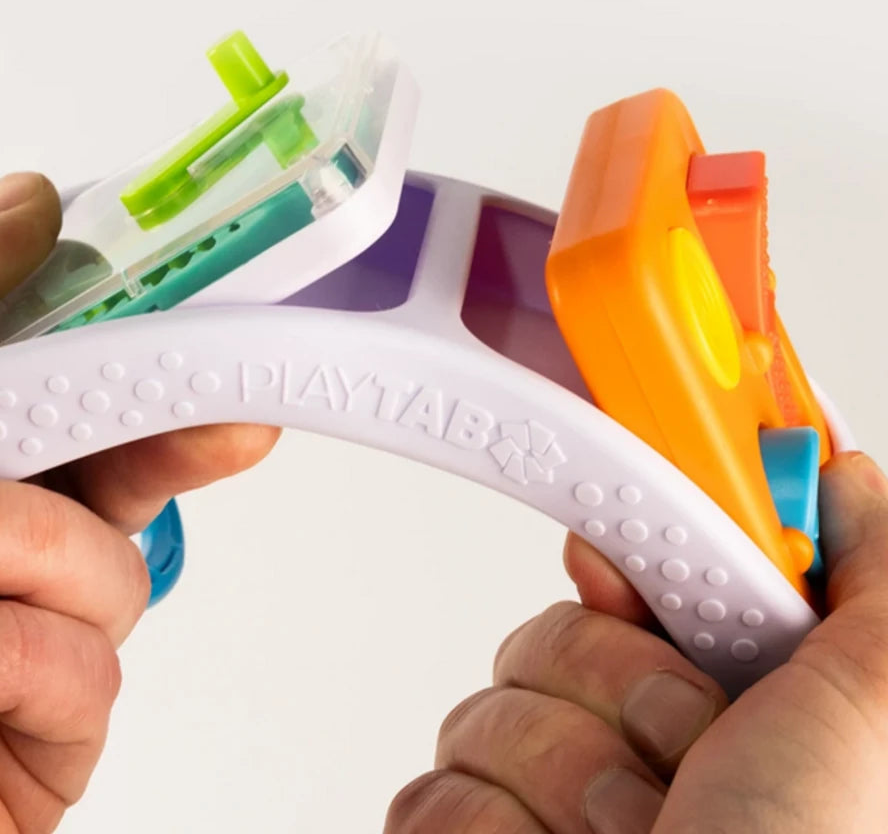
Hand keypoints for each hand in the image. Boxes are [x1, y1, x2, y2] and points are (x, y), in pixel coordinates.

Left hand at [0, 174, 277, 832]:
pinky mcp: (49, 729)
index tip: (217, 304)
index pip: (83, 374)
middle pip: (134, 462)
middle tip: (215, 407)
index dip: (156, 337)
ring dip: (14, 544)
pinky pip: (85, 670)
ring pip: (114, 564)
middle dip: (170, 430)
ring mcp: (26, 630)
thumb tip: (27, 204)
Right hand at [385, 452, 887, 832]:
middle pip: (555, 628)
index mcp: (733, 709)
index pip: (643, 573)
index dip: (630, 557)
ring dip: (561, 784)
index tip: (621, 567)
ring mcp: (547, 802)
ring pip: (490, 704)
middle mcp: (639, 751)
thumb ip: (870, 582)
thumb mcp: (873, 716)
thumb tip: (840, 472)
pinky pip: (430, 784)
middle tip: (680, 767)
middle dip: (613, 694)